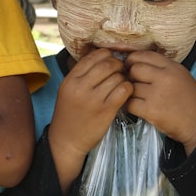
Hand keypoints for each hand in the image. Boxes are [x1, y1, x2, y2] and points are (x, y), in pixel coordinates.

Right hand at [47, 48, 131, 189]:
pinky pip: (123, 90)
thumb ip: (82, 75)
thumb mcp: (68, 90)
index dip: (105, 55)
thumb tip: (102, 58)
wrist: (66, 140)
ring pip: (117, 76)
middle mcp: (81, 86)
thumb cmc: (69, 113)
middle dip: (118, 65)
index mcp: (71, 79)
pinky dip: (128, 88)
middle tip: (120, 71)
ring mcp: (94, 99)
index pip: (92, 56)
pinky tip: (125, 92)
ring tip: (122, 83)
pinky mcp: (106, 110)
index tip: (110, 60)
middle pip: (107, 64)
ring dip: (124, 77)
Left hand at [124, 51, 195, 154]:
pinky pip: (130, 103)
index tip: (131, 67)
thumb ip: (162, 68)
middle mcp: (165, 78)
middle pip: (134, 69)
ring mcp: (157, 94)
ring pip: (130, 87)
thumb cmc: (190, 100)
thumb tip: (136, 62)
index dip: (133, 60)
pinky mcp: (151, 110)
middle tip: (134, 84)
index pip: (144, 55)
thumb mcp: (181, 76)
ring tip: (137, 97)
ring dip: (130, 93)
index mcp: (172, 67)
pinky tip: (136, 108)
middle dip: (130, 76)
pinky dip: (130, 107)